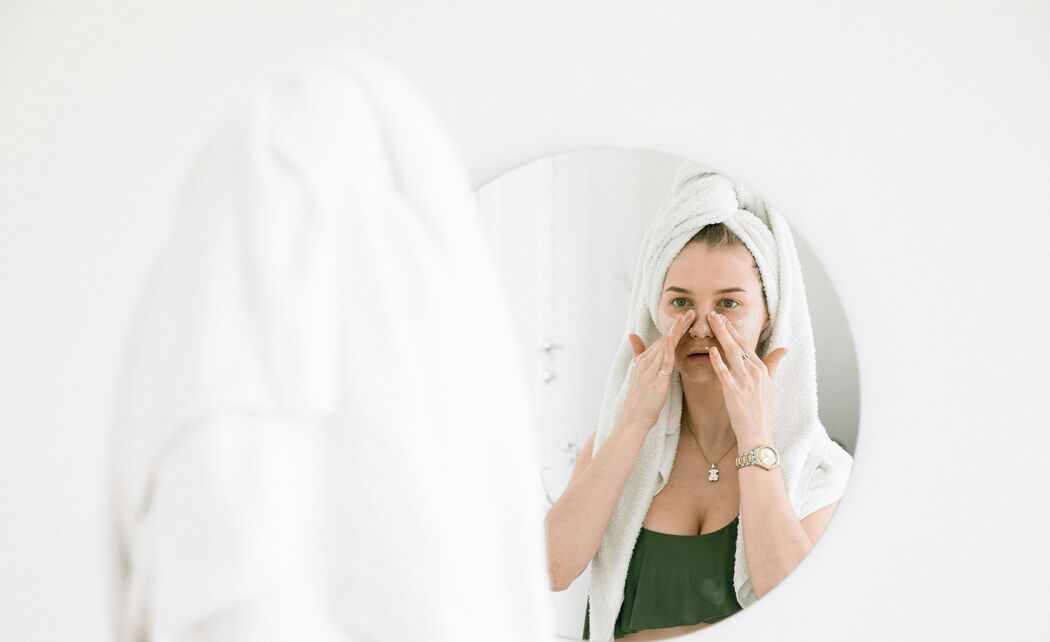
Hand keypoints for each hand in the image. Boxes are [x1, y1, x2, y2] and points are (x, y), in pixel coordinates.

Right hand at [621, 310, 695, 431]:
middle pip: (664, 339)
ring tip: (687, 318)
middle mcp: (645, 363)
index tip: (684, 317)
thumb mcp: (639, 377)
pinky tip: (672, 338)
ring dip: (675, 331)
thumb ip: (638, 355)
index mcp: (644, 362)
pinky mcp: (655, 381)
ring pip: (664, 346)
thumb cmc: (639, 401)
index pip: (661, 341)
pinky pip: (663, 362)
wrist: (633, 419)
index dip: (673, 328)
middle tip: (690, 311)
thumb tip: (632, 337)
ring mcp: (649, 371)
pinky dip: (667, 348)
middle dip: (677, 325)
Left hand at [706, 311, 788, 442]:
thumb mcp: (771, 384)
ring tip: (710, 323)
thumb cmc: (761, 410)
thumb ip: (773, 364)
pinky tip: (711, 350)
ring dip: (720, 336)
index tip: (725, 319)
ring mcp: (744, 381)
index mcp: (762, 370)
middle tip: (713, 314)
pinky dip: (717, 360)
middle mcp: (754, 372)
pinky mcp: (733, 391)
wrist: (757, 433)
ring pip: (730, 353)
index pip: (746, 345)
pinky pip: (723, 372)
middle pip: (738, 344)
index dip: (734, 331)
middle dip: (725, 327)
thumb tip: (784, 349)